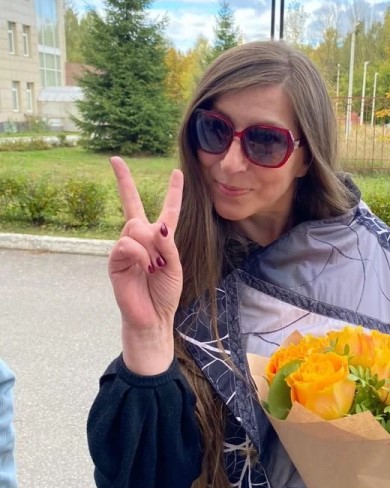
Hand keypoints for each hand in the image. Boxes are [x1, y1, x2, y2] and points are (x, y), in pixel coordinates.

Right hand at [108, 157, 183, 372]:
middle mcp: (141, 239)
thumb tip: (156, 226)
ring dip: (148, 245)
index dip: (173, 191)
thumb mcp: (176, 266)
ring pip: (134, 226)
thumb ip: (168, 245)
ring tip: (152, 266)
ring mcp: (126, 247)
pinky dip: (139, 254)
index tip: (177, 171)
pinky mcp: (116, 260)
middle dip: (123, 180)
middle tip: (119, 170)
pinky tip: (144, 267)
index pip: (168, 210)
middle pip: (133, 205)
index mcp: (161, 239)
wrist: (153, 317)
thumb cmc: (166, 293)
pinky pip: (127, 244)